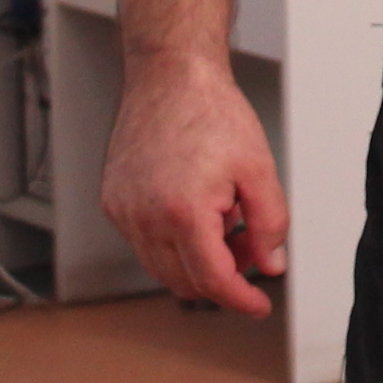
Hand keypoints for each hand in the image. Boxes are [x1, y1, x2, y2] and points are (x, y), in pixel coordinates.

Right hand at [102, 53, 286, 314]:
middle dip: (222, 276)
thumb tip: (270, 264)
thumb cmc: (212, 113)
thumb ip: (270, 224)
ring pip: (161, 267)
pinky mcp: (113, 202)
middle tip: (249, 244)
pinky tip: (196, 207)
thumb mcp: (258, 169)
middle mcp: (144, 218)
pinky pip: (144, 243)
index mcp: (183, 212)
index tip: (259, 306)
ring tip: (224, 219)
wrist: (170, 76)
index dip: (240, 300)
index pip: (213, 281)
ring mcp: (123, 211)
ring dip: (196, 261)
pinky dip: (172, 242)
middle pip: (184, 281)